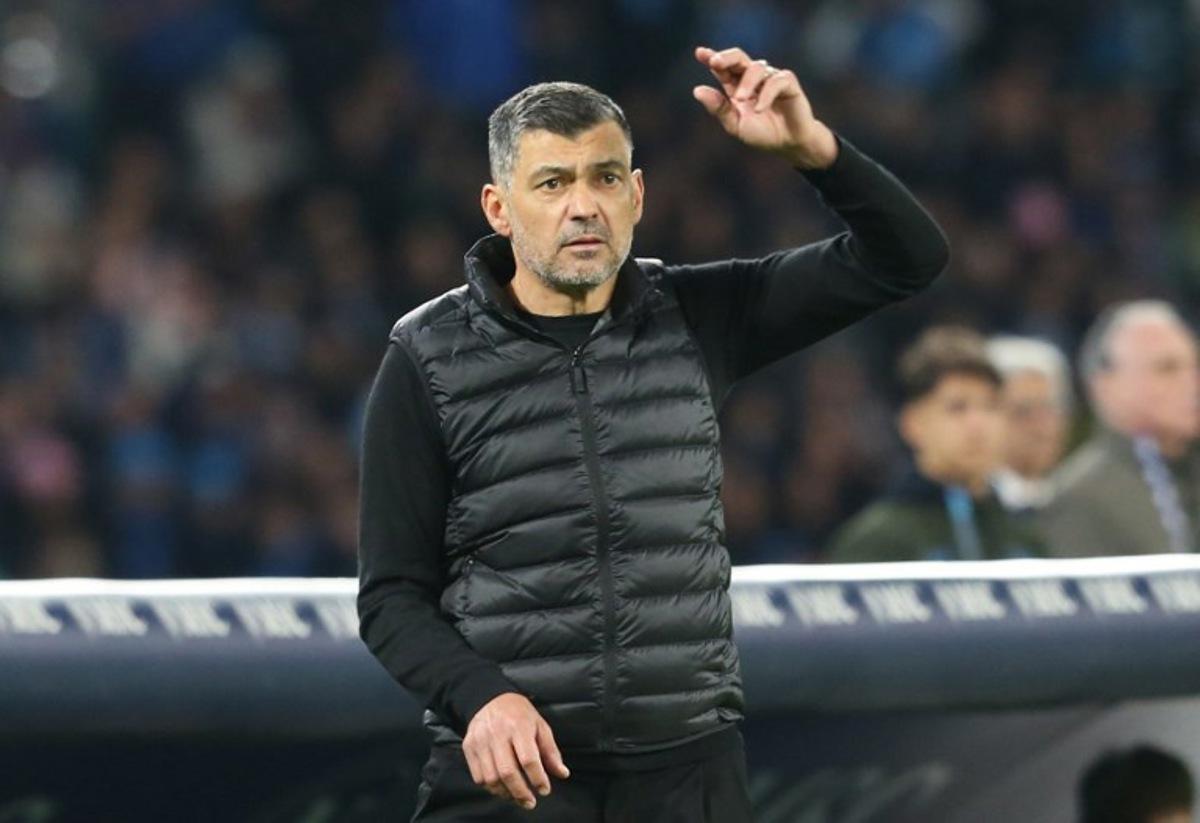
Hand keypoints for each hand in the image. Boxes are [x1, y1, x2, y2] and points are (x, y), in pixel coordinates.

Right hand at [462, 692, 569, 809]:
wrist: (491, 699)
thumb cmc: (519, 714)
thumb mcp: (540, 726)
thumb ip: (551, 751)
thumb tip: (562, 773)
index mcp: (518, 726)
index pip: (528, 759)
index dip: (538, 778)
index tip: (544, 789)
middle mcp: (497, 733)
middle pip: (507, 772)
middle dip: (521, 792)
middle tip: (530, 802)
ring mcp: (480, 741)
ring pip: (491, 778)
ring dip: (506, 793)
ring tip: (517, 796)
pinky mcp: (469, 747)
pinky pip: (478, 776)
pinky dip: (491, 788)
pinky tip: (502, 788)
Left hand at [692, 45, 837, 169]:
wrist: (787, 144)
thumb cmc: (762, 133)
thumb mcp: (735, 125)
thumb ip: (719, 108)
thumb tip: (697, 90)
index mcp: (736, 86)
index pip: (722, 68)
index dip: (712, 58)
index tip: (700, 53)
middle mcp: (752, 78)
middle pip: (738, 57)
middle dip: (726, 57)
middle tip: (715, 61)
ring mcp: (770, 78)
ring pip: (756, 68)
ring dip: (746, 83)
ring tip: (740, 99)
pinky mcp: (788, 82)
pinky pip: (776, 81)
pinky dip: (766, 94)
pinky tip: (760, 109)